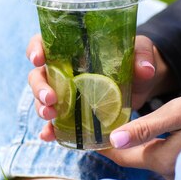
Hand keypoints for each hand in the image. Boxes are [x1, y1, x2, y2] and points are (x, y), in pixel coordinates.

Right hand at [26, 34, 174, 141]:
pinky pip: (55, 121)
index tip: (38, 59)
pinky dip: (49, 129)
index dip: (36, 49)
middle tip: (50, 98)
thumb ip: (142, 56)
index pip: (44, 43)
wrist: (141, 82)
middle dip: (39, 87)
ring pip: (42, 98)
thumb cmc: (134, 59)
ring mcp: (65, 92)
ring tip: (50, 116)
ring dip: (41, 107)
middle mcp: (62, 69)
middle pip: (38, 75)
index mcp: (72, 48)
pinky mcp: (72, 112)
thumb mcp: (141, 51)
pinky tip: (48, 136)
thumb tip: (144, 70)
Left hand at [99, 89, 180, 179]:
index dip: (104, 149)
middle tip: (102, 129)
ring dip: (137, 146)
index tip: (89, 139)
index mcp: (162, 159)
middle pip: (136, 160)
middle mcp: (171, 172)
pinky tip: (151, 134)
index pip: (123, 159)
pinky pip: (165, 158)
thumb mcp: (177, 113)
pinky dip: (154, 146)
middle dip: (119, 147)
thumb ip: (145, 127)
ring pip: (150, 159)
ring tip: (122, 127)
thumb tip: (114, 140)